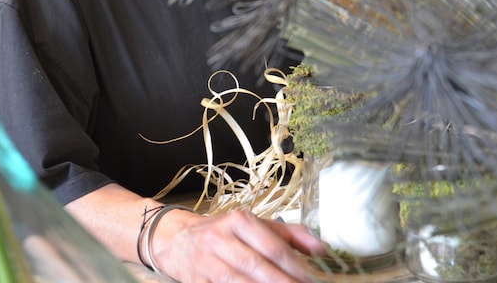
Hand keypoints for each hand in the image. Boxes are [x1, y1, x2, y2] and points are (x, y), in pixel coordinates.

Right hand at [153, 208, 325, 282]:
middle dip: (282, 282)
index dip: (295, 266)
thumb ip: (288, 234)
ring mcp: (206, 262)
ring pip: (239, 282)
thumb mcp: (252, 225)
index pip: (272, 245)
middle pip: (257, 266)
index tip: (314, 280)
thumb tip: (322, 248)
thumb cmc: (221, 232)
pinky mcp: (195, 282)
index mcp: (238, 220)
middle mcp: (220, 238)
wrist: (174, 239)